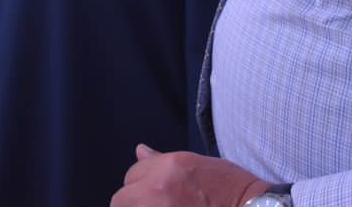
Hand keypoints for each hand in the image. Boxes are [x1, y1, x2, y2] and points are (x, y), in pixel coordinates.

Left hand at [111, 148, 269, 206]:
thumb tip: (140, 151)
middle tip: (158, 204)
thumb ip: (161, 161)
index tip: (156, 194)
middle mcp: (159, 190)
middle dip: (133, 202)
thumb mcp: (196, 165)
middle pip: (121, 199)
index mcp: (168, 167)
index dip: (142, 185)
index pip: (132, 174)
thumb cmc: (231, 189)